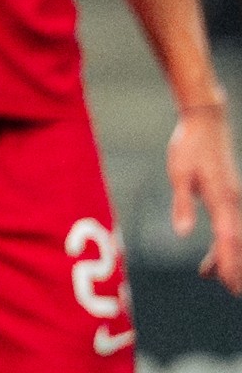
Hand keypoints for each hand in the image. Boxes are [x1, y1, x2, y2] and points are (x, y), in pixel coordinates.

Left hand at [170, 101, 241, 292]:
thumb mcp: (179, 173)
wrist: (206, 123)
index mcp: (222, 198)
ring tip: (212, 276)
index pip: (228, 238)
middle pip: (237, 242)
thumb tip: (183, 234)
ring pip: (236, 235)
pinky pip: (232, 226)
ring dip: (228, 256)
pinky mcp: (230, 195)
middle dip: (234, 266)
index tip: (228, 283)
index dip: (229, 262)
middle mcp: (233, 201)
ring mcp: (234, 199)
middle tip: (232, 291)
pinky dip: (226, 243)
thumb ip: (182, 204)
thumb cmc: (189, 146)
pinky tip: (213, 254)